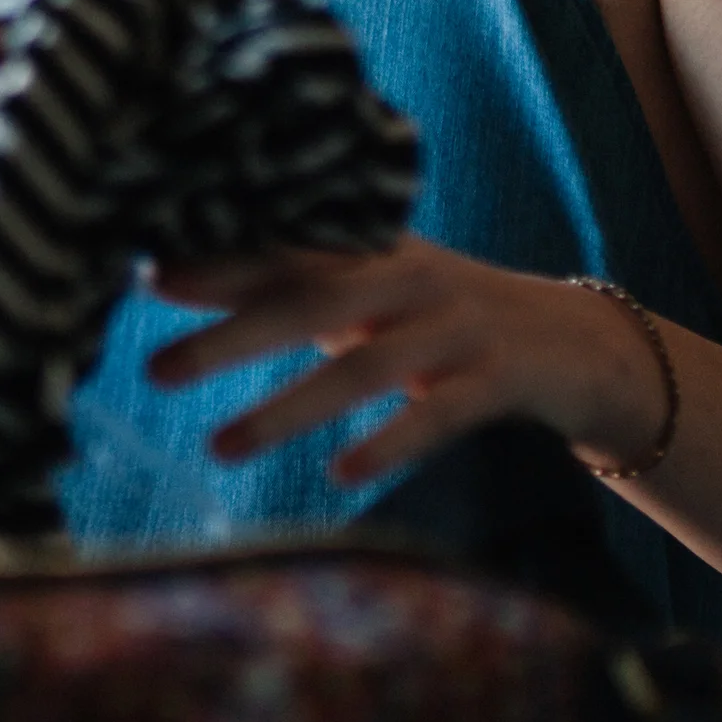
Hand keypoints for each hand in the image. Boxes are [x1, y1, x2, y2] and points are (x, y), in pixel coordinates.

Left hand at [144, 238, 672, 484]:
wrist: (575, 342)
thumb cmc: (437, 318)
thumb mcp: (368, 292)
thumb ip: (289, 283)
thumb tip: (167, 274)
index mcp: (373, 247)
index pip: (284, 247)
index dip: (217, 264)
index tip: (146, 278)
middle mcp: (410, 277)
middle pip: (310, 300)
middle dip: (230, 336)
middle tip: (155, 368)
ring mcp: (458, 327)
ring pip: (363, 367)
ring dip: (287, 408)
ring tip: (220, 447)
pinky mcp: (500, 379)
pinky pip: (436, 415)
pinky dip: (387, 443)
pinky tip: (339, 474)